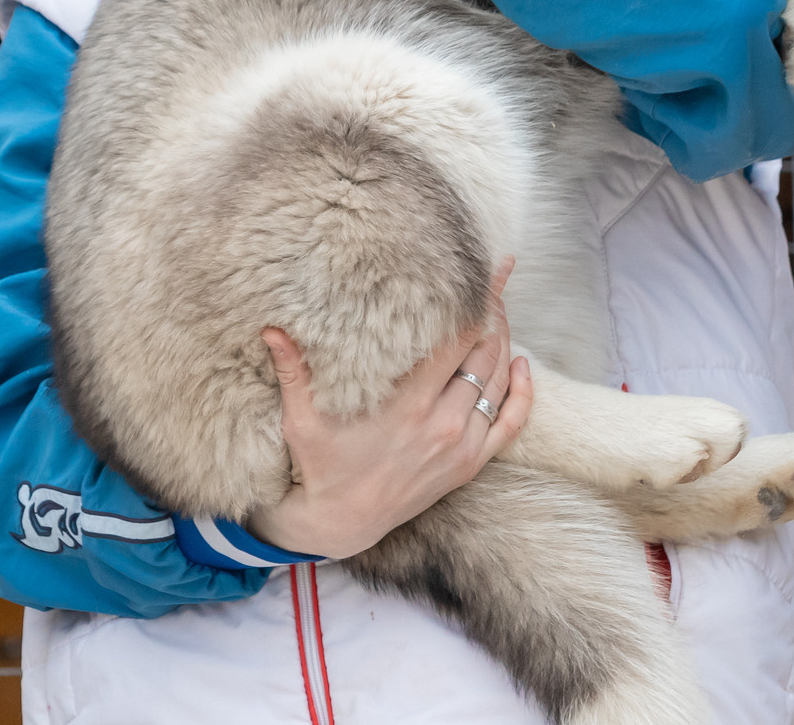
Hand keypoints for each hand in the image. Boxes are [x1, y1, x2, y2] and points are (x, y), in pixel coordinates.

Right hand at [244, 259, 533, 559]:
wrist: (343, 523)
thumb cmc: (321, 467)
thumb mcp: (302, 420)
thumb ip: (294, 372)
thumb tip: (271, 329)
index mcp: (407, 406)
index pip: (455, 340)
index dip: (474, 302)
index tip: (484, 269)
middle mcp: (442, 424)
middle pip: (483, 353)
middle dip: (491, 313)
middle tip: (491, 282)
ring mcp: (461, 447)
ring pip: (498, 382)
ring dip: (503, 344)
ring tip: (499, 312)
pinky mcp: (469, 465)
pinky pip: (510, 424)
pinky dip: (521, 393)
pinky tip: (522, 365)